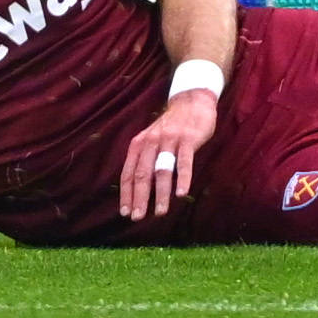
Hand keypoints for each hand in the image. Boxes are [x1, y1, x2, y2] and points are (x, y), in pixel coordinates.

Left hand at [120, 91, 217, 219]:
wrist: (192, 100)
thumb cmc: (172, 127)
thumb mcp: (152, 140)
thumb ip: (146, 160)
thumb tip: (139, 189)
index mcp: (139, 144)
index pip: (129, 173)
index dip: (126, 194)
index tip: (125, 212)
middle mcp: (151, 141)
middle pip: (142, 174)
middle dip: (139, 197)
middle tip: (137, 217)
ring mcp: (169, 139)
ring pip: (162, 171)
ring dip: (160, 193)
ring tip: (160, 212)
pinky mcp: (187, 139)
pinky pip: (184, 161)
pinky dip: (182, 178)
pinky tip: (181, 193)